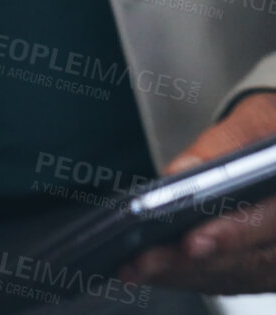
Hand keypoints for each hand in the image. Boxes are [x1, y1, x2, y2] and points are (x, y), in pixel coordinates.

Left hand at [123, 92, 275, 293]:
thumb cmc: (271, 128)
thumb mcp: (257, 119)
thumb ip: (224, 144)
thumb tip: (183, 173)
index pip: (271, 222)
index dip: (230, 235)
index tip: (192, 242)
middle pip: (251, 261)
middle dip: (192, 262)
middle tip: (143, 261)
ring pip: (240, 277)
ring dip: (185, 275)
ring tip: (136, 268)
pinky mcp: (269, 266)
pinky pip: (234, 280)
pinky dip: (193, 277)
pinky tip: (154, 271)